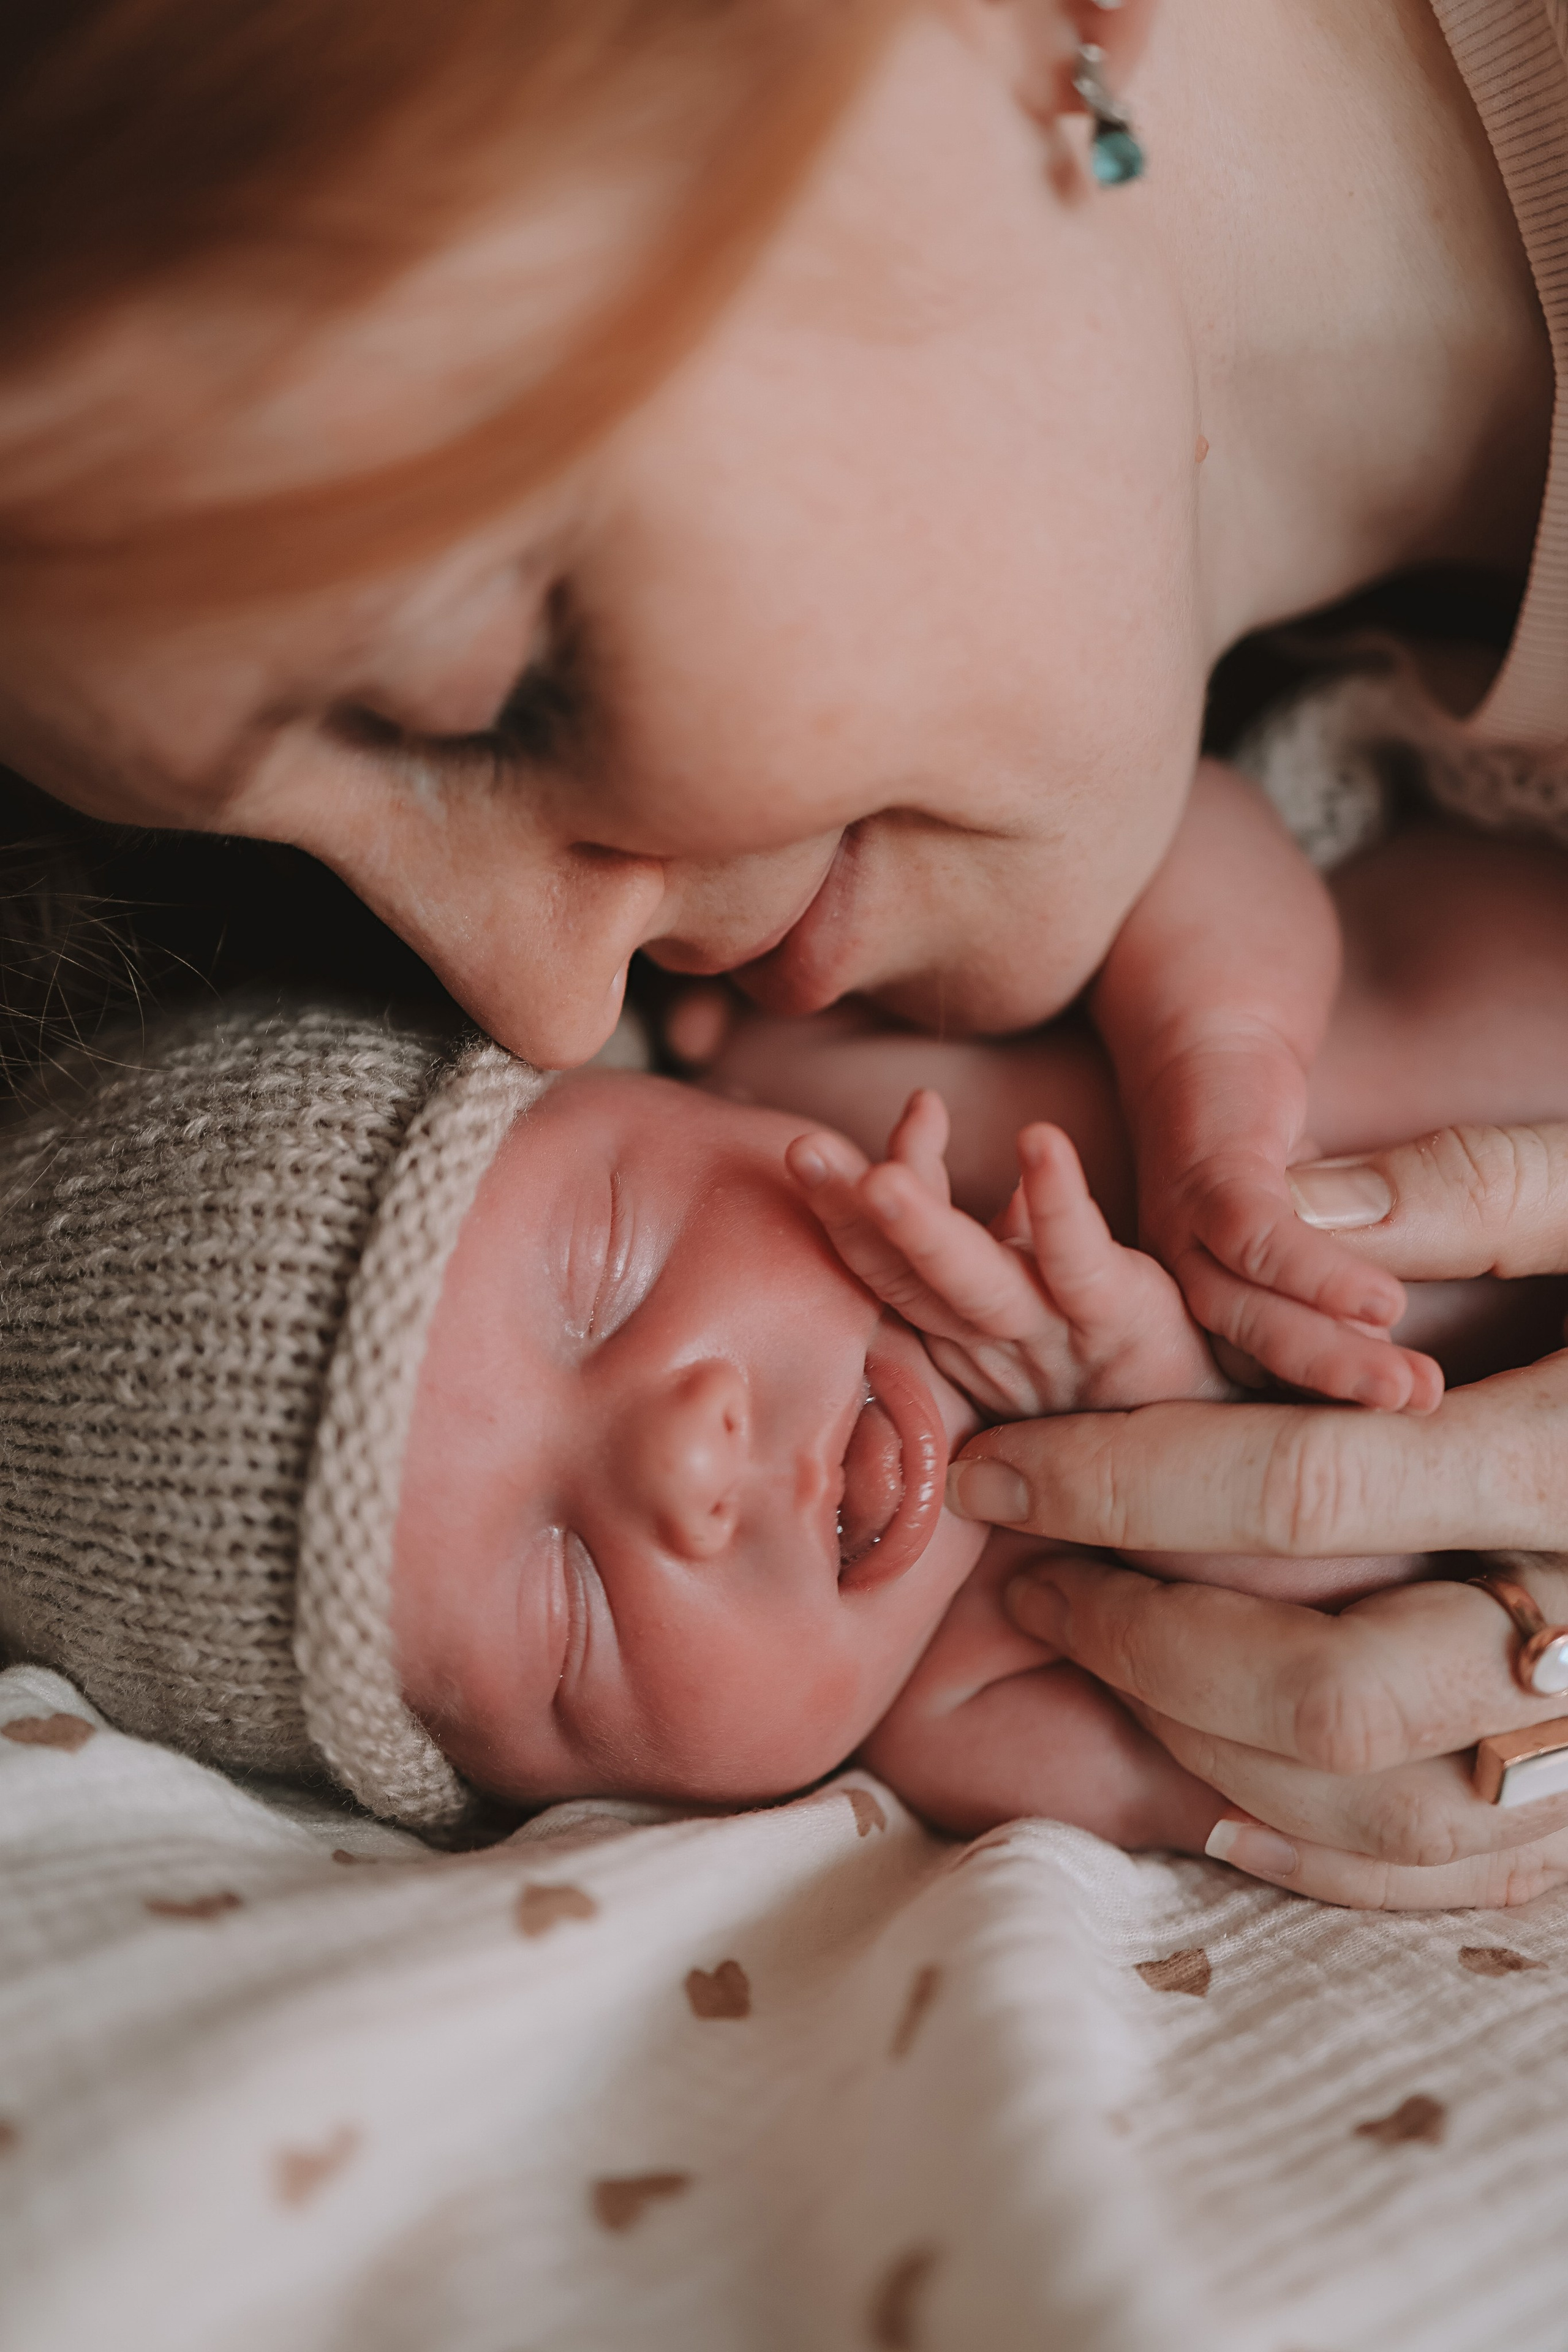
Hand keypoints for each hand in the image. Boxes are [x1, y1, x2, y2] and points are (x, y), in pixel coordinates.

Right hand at [788, 1090, 1226, 1416]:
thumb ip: (1034, 1239)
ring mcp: (1054, 1333)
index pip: (888, 1268)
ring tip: (880, 1174)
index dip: (846, 1213)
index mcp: (969, 1333)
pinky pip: (1080, 1260)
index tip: (815, 1148)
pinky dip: (1059, 1200)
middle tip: (799, 1151)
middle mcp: (996, 1338)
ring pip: (970, 1279)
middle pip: (903, 1275)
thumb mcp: (1068, 1294)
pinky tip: (1042, 1140)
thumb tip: (1015, 1192)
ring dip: (920, 1226)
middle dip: (846, 1213)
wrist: (1231, 1437)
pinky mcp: (1122, 1318)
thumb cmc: (1142, 1371)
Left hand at [939, 1120, 1567, 1906]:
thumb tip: (1281, 1215)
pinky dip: (1329, 1867)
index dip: (1115, 1481)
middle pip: (1328, 1688)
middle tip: (1026, 1580)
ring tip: (1104, 1666)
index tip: (986, 1468)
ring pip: (1390, 1809)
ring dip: (1209, 1753)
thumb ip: (1471, 1193)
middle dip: (1141, 1642)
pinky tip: (1217, 1808)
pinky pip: (1473, 1880)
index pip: (1297, 1489)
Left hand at [1134, 1022, 1442, 1411]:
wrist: (1206, 1050)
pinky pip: (1251, 1237)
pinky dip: (1313, 1271)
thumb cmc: (1261, 1156)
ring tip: (1407, 1388)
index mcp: (1207, 1306)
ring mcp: (1183, 1230)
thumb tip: (1381, 1350)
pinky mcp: (1203, 1175)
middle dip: (1330, 1398)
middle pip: (1246, 1362)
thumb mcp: (1302, 1232)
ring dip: (1326, 1354)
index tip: (1407, 1423)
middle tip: (1414, 1419)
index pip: (1259, 1379)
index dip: (1328, 1406)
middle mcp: (1179, 1281)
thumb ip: (1326, 1287)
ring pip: (1244, 1312)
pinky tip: (1383, 1301)